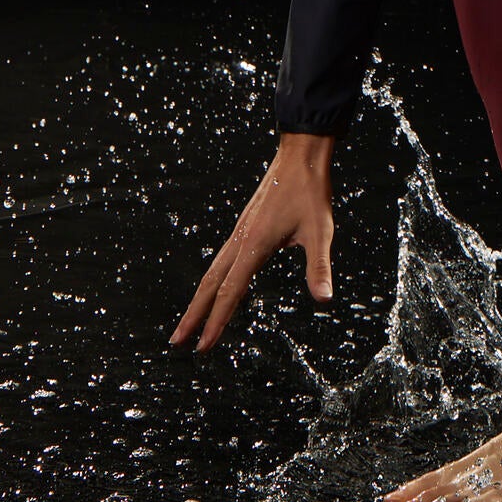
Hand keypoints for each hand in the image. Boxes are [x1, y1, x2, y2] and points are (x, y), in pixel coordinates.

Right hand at [169, 132, 335, 351]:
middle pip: (210, 284)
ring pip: (213, 271)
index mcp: (254, 245)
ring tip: (188, 322)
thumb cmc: (311, 192)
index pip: (230, 292)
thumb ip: (319, 267)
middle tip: (177, 342)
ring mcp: (240, 232)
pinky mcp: (245, 225)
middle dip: (193, 315)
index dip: (216, 322)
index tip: (202, 347)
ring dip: (199, 298)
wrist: (300, 154)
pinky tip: (219, 287)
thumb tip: (324, 299)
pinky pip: (223, 259)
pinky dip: (214, 280)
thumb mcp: (320, 231)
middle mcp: (240, 240)